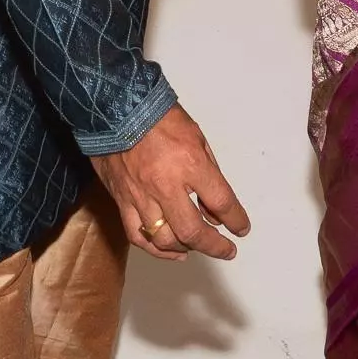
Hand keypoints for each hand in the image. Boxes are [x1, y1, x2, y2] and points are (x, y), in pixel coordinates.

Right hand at [90, 103, 250, 258]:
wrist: (116, 108)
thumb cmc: (158, 116)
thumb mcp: (197, 138)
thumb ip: (209, 175)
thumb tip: (215, 210)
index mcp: (189, 164)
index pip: (221, 202)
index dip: (236, 220)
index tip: (241, 228)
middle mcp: (165, 184)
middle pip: (193, 230)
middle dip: (214, 245)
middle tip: (225, 250)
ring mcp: (141, 195)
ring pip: (164, 239)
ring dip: (186, 247)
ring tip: (196, 246)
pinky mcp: (122, 200)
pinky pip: (137, 234)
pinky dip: (155, 248)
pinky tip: (169, 249)